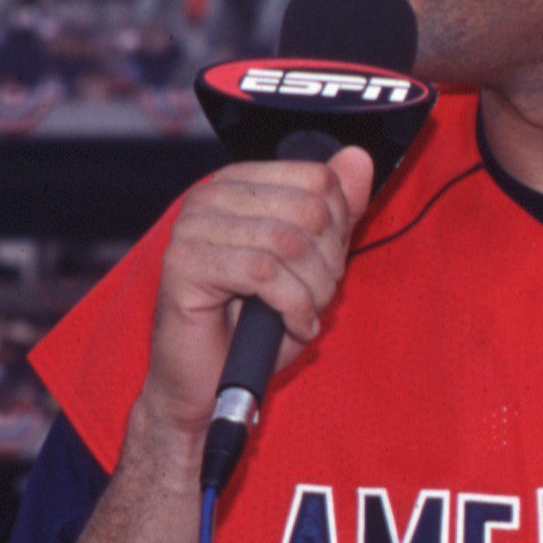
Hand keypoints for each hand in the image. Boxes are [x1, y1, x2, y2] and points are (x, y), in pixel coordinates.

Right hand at [136, 150, 376, 444]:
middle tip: (315, 298)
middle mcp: (209, 196)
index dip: (339, 229)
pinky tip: (292, 326)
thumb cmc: (253, 329)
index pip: (318, 178)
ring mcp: (191, 228)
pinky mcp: (183, 264)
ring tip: (303, 314)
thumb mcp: (309, 266)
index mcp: (238, 184)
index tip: (326, 267)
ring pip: (288, 242)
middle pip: (309, 209)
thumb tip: (359, 159)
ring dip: (312, 291)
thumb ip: (336, 213)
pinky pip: (263, 272)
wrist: (205, 384)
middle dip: (327, 264)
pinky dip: (292, 306)